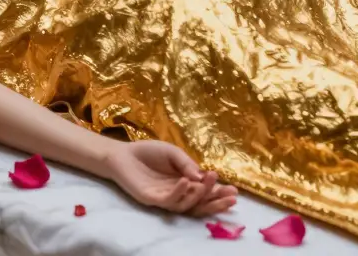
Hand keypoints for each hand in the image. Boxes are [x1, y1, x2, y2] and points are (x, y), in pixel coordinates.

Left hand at [104, 140, 237, 216]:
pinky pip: (168, 200)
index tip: (234, 190)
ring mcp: (165, 198)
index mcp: (185, 184)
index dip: (218, 193)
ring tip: (209, 181)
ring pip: (186, 204)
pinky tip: (185, 181)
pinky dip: (178, 192)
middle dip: (216, 201)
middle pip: (200, 204)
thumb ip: (187, 164)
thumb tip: (202, 176)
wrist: (123, 153)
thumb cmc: (149, 153)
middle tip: (231, 195)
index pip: (205, 193)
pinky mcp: (152, 199)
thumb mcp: (173, 153)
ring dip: (200, 194)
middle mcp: (177, 194)